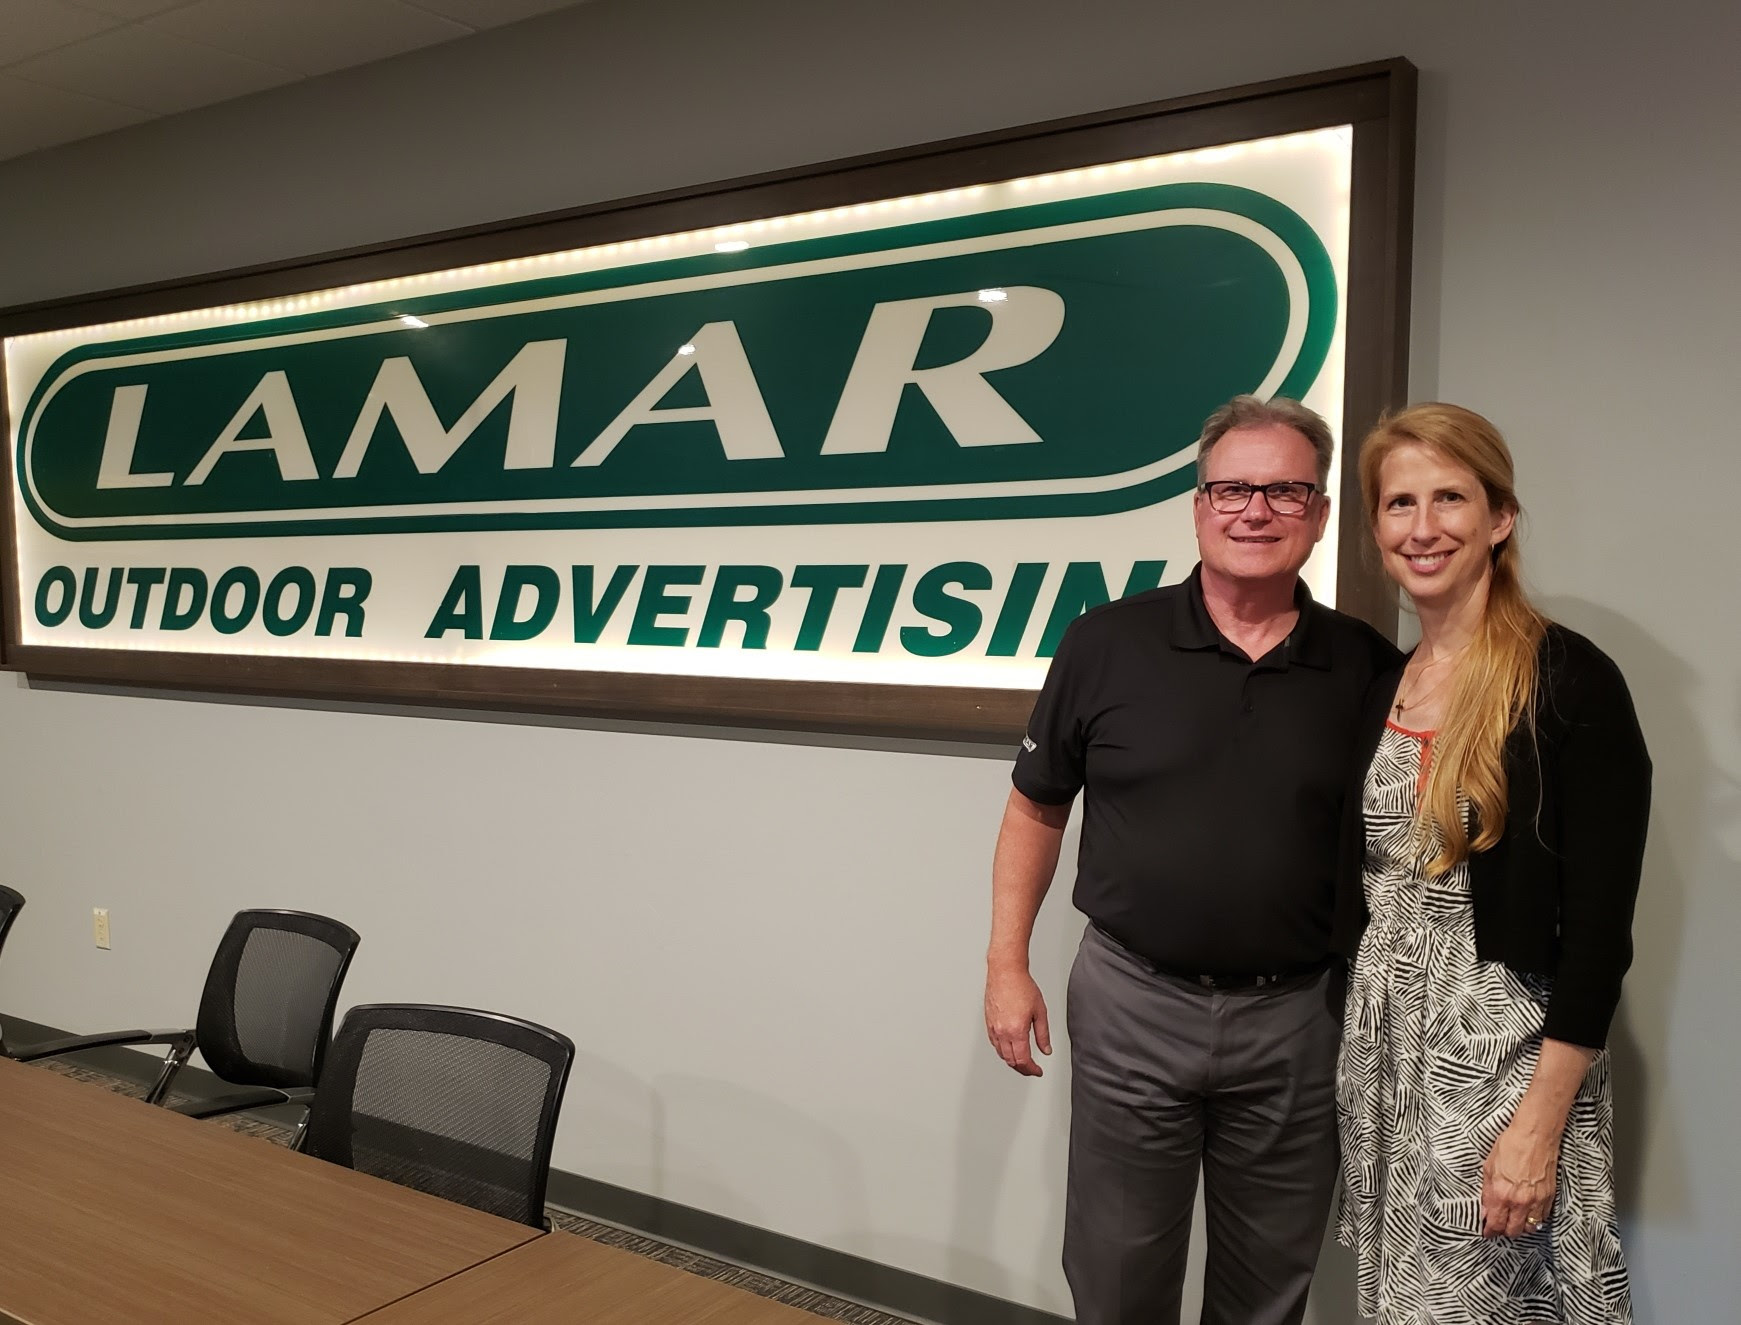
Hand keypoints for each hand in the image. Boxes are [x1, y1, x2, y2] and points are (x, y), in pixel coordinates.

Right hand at [985, 965, 1050, 1076]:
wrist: (1005, 972)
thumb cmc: (1022, 986)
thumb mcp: (1040, 1011)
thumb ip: (1043, 1034)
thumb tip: (1046, 1049)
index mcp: (1016, 1030)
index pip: (1023, 1060)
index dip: (1031, 1070)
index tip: (1037, 1071)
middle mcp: (1002, 1032)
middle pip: (1011, 1061)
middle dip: (1022, 1068)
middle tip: (1032, 1068)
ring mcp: (994, 1028)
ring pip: (1001, 1054)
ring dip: (1012, 1060)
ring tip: (1022, 1059)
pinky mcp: (988, 1022)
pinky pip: (995, 1043)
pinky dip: (1003, 1050)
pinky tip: (1010, 1047)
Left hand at [1480, 1119, 1559, 1237]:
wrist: (1535, 1136)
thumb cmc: (1510, 1146)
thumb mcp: (1489, 1167)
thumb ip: (1487, 1193)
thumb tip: (1485, 1211)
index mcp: (1502, 1194)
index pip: (1496, 1224)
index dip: (1490, 1231)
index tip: (1487, 1232)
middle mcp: (1520, 1202)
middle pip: (1513, 1231)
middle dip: (1504, 1231)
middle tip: (1499, 1225)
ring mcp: (1537, 1201)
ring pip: (1530, 1228)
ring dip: (1521, 1227)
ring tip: (1514, 1219)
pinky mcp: (1550, 1198)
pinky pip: (1542, 1218)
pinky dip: (1535, 1219)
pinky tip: (1528, 1212)